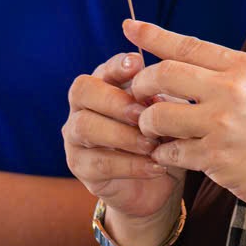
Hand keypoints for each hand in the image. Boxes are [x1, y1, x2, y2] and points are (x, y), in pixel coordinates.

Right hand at [64, 49, 180, 243]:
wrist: (160, 179)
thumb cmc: (164, 134)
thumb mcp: (170, 112)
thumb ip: (164, 95)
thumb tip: (168, 81)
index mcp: (105, 85)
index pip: (103, 68)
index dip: (119, 66)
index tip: (139, 66)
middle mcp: (83, 107)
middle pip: (82, 91)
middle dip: (114, 100)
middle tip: (144, 114)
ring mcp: (76, 137)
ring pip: (85, 127)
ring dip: (122, 135)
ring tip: (152, 144)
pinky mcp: (80, 166)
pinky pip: (98, 163)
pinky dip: (130, 164)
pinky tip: (156, 167)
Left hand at [121, 19, 245, 216]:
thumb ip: (225, 74)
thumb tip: (178, 62)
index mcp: (245, 67)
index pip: (188, 45)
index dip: (152, 35)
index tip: (129, 26)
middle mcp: (233, 91)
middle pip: (163, 74)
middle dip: (141, 84)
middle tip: (138, 94)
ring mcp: (223, 126)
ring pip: (158, 116)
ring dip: (147, 123)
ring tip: (153, 129)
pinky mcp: (216, 159)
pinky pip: (170, 152)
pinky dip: (164, 153)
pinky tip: (170, 154)